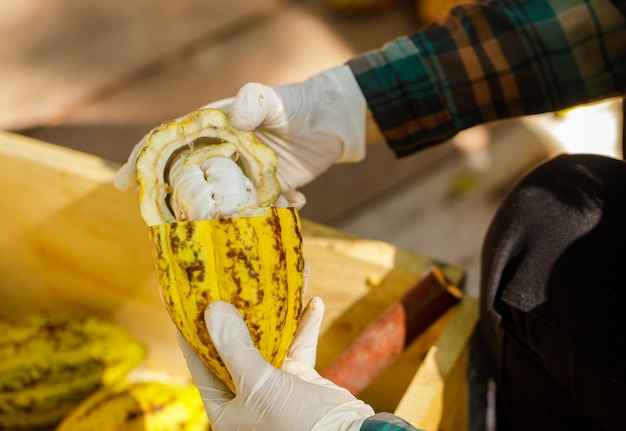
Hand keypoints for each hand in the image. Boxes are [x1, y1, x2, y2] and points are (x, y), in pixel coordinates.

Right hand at [115, 65, 366, 207]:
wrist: (333, 123)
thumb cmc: (298, 105)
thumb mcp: (276, 99)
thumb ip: (256, 101)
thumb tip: (236, 117)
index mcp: (214, 131)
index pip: (170, 144)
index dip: (143, 160)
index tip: (123, 182)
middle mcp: (223, 157)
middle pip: (187, 180)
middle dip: (173, 203)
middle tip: (163, 226)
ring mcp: (244, 178)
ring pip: (220, 203)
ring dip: (218, 219)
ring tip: (217, 235)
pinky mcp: (266, 194)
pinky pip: (256, 212)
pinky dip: (263, 218)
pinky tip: (280, 215)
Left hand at [178, 297, 374, 430]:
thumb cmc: (296, 425)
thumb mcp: (259, 386)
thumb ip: (235, 348)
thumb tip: (213, 310)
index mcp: (225, 407)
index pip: (199, 363)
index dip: (192, 331)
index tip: (187, 299)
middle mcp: (245, 395)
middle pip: (236, 345)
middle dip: (239, 312)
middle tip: (232, 279)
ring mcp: (273, 385)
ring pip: (270, 340)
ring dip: (278, 312)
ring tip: (280, 278)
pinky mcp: (300, 378)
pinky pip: (298, 345)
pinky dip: (305, 326)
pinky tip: (313, 303)